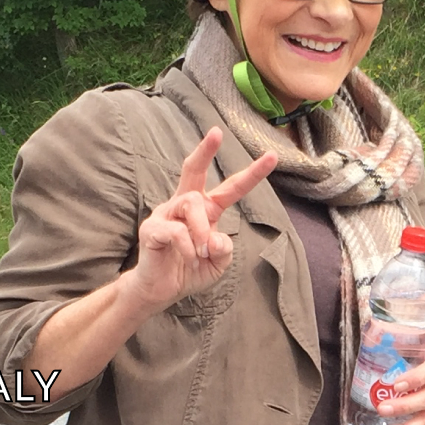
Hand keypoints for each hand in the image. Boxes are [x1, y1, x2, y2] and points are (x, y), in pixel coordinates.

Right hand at [120, 127, 278, 315]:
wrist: (160, 291)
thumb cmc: (189, 271)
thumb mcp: (218, 263)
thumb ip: (224, 249)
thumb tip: (216, 238)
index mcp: (206, 210)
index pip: (231, 188)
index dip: (252, 174)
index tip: (272, 156)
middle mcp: (184, 205)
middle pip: (194, 170)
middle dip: (205, 151)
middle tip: (216, 133)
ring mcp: (166, 214)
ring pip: (191, 205)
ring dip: (202, 230)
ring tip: (202, 253)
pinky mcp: (152, 228)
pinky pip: (177, 231)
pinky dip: (190, 249)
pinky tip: (191, 260)